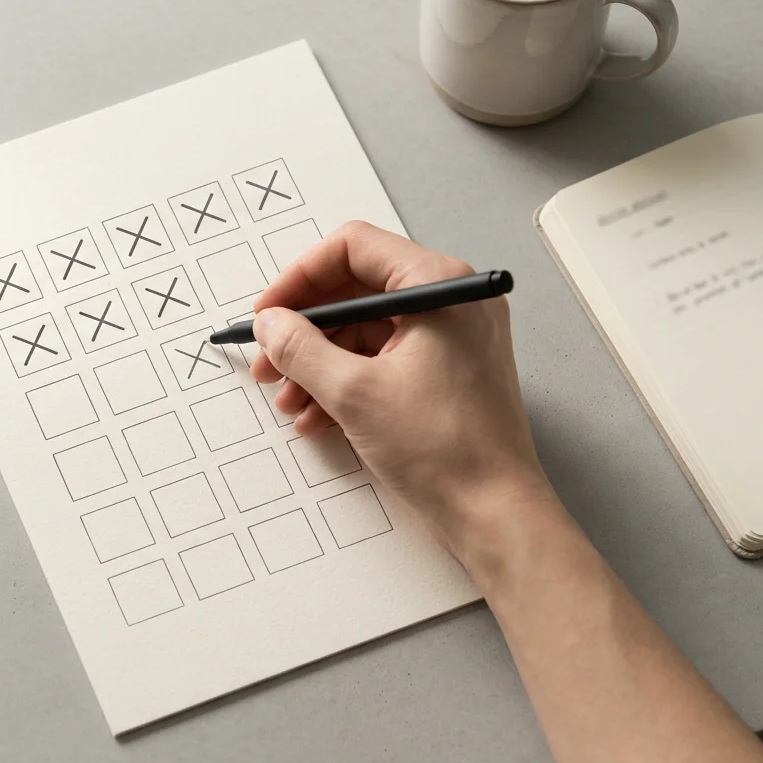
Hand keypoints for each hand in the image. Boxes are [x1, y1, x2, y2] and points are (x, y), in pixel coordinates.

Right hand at [250, 221, 555, 556]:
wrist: (493, 513)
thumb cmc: (448, 451)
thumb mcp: (354, 393)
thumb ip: (301, 349)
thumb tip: (271, 323)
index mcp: (439, 285)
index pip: (353, 249)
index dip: (300, 278)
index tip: (269, 312)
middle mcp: (450, 302)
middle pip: (356, 291)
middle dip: (306, 330)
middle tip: (269, 360)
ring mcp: (451, 338)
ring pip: (365, 330)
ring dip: (319, 363)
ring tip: (289, 399)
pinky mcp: (445, 373)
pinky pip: (383, 360)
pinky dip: (345, 382)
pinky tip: (316, 416)